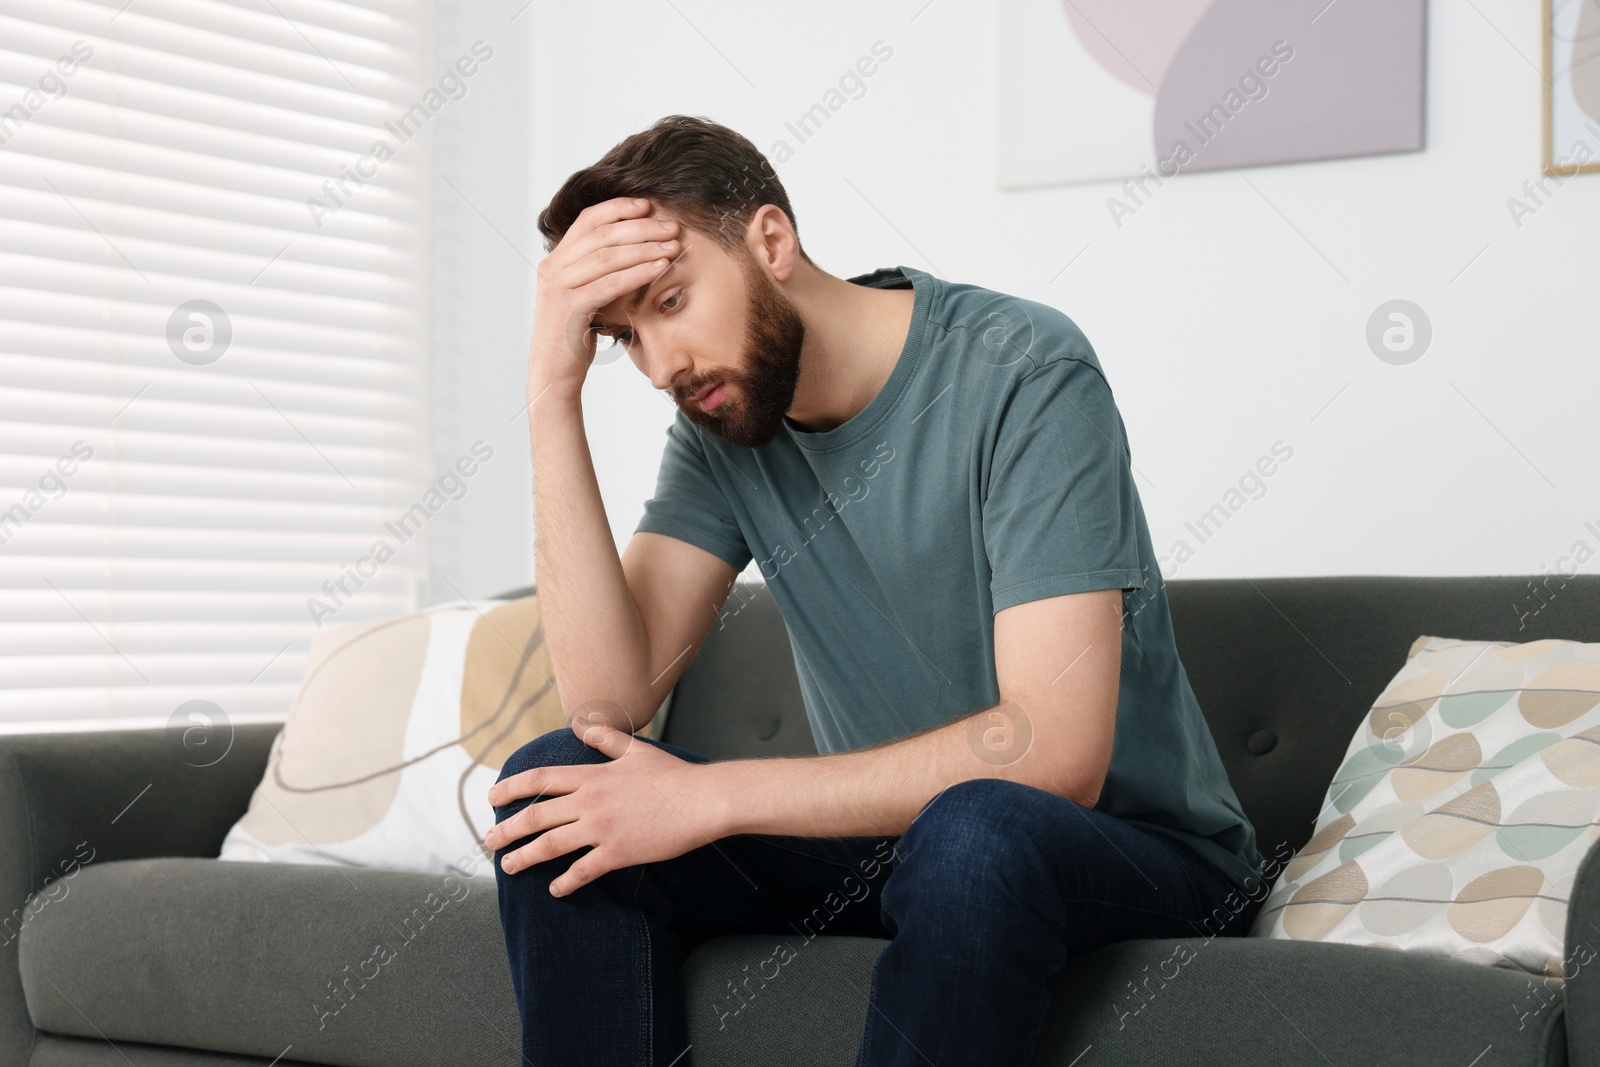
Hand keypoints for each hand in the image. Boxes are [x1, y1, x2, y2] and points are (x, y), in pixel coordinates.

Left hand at [483, 718, 725, 895]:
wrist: (702, 800)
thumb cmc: (671, 775)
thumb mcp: (635, 750)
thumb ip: (604, 738)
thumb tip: (579, 724)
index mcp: (592, 776)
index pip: (539, 780)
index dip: (511, 788)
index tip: (492, 798)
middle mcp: (590, 802)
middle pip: (534, 816)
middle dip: (506, 830)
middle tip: (490, 840)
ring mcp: (602, 829)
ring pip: (549, 845)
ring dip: (524, 858)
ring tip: (508, 867)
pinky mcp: (618, 852)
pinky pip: (582, 871)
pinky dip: (565, 883)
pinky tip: (555, 890)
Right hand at [527, 196, 681, 408]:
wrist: (554, 376)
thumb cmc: (575, 339)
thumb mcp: (586, 298)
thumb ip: (598, 273)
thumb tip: (634, 251)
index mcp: (555, 260)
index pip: (588, 220)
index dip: (619, 208)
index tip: (649, 205)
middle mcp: (552, 268)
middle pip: (601, 233)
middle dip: (641, 227)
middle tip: (672, 226)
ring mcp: (557, 286)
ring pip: (607, 256)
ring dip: (645, 248)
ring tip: (673, 246)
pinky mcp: (569, 307)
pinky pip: (609, 283)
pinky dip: (637, 273)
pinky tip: (660, 269)